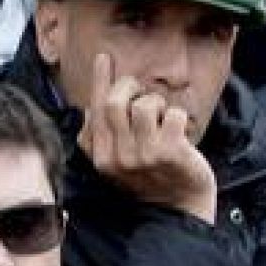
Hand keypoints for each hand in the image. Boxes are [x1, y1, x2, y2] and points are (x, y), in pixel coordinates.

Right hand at [77, 52, 216, 223]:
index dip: (100, 81)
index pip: (94, 112)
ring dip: (156, 103)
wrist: (178, 207)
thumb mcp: (116, 164)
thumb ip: (98, 140)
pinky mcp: (169, 152)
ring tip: (160, 119)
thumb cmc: (150, 178)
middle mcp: (117, 158)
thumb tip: (87, 111)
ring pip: (144, 105)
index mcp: (101, 159)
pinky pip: (172, 113)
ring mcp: (143, 156)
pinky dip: (178, 116)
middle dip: (130, 86)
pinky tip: (178, 132)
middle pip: (114, 102)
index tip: (104, 58)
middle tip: (141, 92)